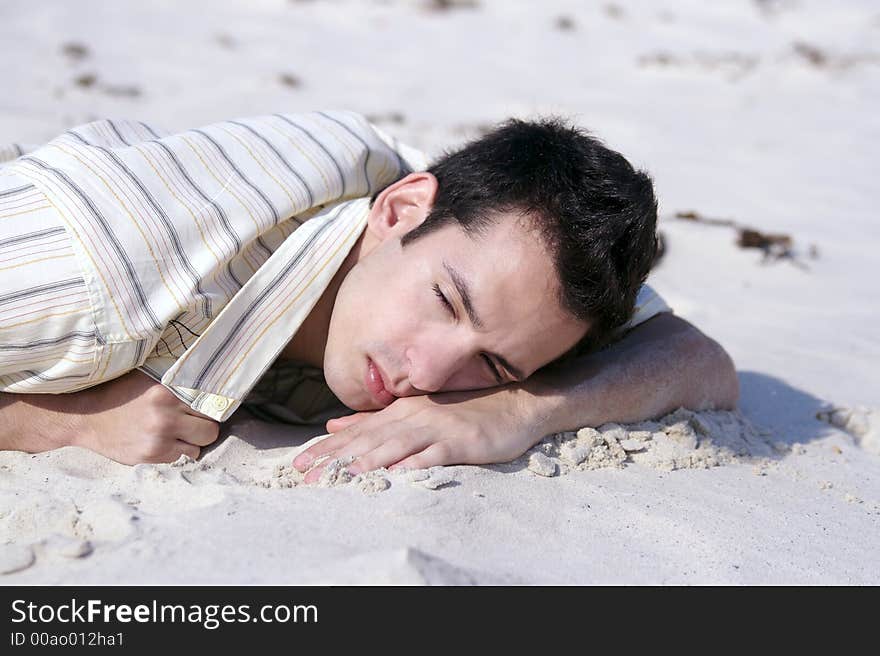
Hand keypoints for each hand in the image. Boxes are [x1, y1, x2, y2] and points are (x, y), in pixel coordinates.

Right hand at [72, 370, 220, 464]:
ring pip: (198, 448)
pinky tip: (162, 441)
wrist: (86, 417)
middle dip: (205, 426)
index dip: (211, 406)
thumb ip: (177, 380)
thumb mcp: (148, 377)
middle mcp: (165, 416)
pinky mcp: (150, 457)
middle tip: (193, 422)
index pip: (210, 404)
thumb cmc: (120, 393)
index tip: (209, 407)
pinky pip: (180, 458)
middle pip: (210, 430)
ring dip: (191, 442)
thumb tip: (210, 376)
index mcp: (166, 392)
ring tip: (177, 432)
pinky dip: (176, 451)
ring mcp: (158, 439)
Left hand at [292, 385, 549, 482]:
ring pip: (396, 446)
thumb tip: (334, 426)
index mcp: (399, 413)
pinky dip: (416, 462)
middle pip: (368, 440)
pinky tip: (399, 473)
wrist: (514, 405)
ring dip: (369, 460)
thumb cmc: (463, 411)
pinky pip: (435, 454)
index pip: (356, 433)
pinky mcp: (461, 441)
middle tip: (305, 475)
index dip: (326, 449)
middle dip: (335, 458)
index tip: (297, 465)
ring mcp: (437, 428)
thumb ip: (375, 421)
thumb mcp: (415, 413)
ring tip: (343, 476)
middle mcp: (413, 417)